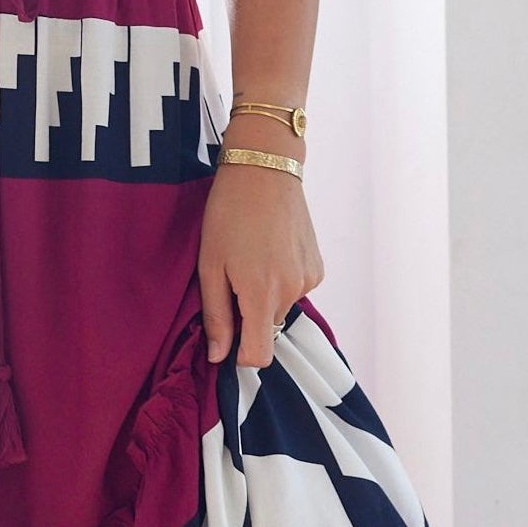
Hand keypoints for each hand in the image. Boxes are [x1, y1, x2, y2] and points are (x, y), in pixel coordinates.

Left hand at [198, 159, 323, 368]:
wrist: (265, 170)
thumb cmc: (229, 213)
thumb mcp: (210, 265)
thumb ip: (216, 316)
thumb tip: (219, 356)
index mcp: (261, 294)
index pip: (259, 355)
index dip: (240, 354)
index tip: (227, 336)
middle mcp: (291, 292)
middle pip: (267, 329)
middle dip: (248, 316)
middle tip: (231, 280)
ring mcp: (308, 280)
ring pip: (280, 308)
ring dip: (264, 296)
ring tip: (250, 259)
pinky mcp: (317, 268)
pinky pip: (294, 289)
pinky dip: (281, 280)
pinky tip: (269, 251)